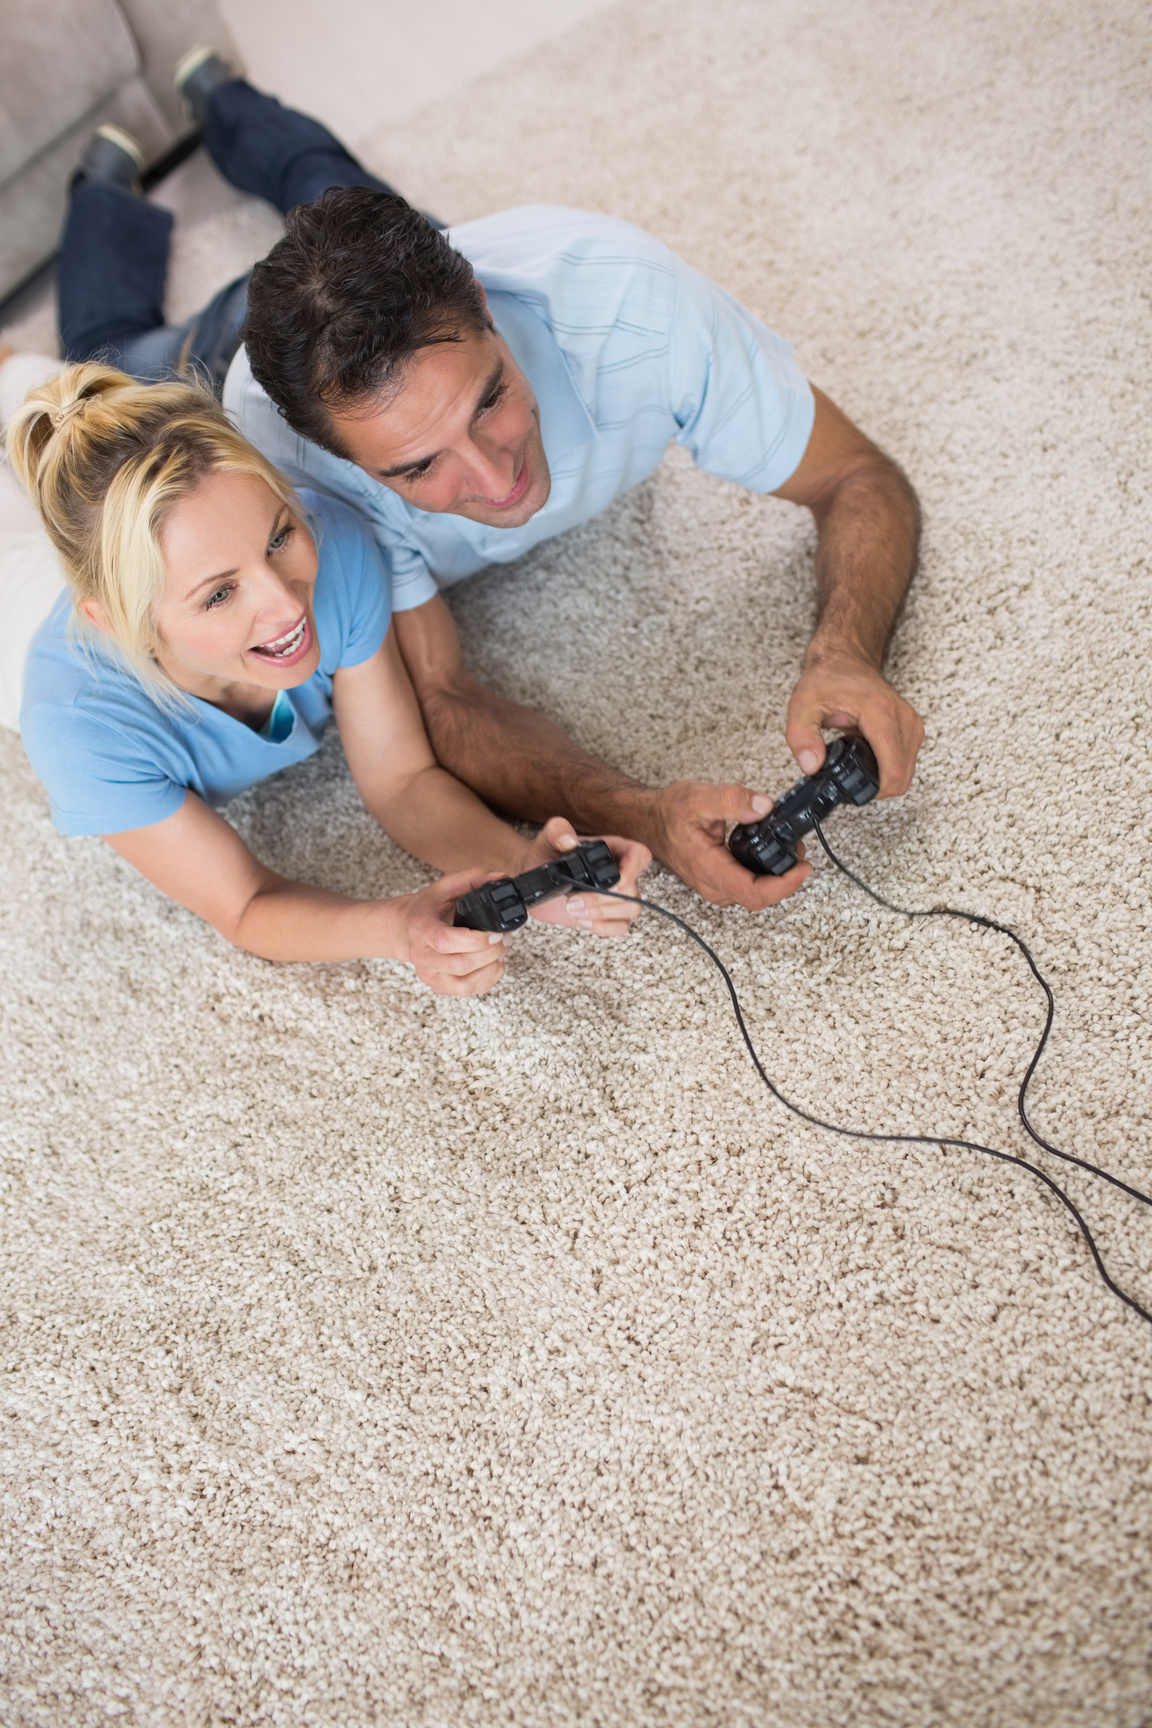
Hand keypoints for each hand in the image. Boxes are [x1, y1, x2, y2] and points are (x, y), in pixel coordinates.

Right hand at [399, 865, 509, 995]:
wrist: (407, 928)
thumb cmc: (429, 907)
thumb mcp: (447, 885)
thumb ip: (475, 876)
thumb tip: (502, 878)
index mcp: (421, 928)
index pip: (446, 941)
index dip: (477, 940)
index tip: (494, 932)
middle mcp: (421, 955)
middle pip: (460, 965)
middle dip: (490, 953)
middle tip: (502, 939)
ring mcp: (429, 974)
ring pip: (465, 984)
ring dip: (491, 968)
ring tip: (499, 952)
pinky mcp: (439, 987)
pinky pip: (468, 992)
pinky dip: (488, 980)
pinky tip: (492, 964)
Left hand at [519, 816, 650, 937]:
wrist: (535, 880)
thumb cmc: (545, 856)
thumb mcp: (546, 839)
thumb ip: (556, 831)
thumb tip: (569, 841)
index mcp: (612, 849)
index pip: (639, 854)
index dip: (633, 869)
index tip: (614, 882)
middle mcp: (619, 871)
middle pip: (632, 888)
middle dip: (602, 898)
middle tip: (573, 899)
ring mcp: (616, 895)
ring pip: (631, 909)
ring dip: (602, 913)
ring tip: (575, 909)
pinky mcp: (608, 914)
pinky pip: (622, 926)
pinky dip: (604, 927)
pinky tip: (583, 920)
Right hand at [647, 781, 810, 910]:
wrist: (648, 822)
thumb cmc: (668, 813)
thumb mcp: (698, 797)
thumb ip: (732, 800)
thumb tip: (763, 806)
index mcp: (709, 869)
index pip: (754, 893)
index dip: (784, 885)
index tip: (803, 868)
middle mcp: (713, 885)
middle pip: (760, 898)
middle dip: (786, 879)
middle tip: (800, 853)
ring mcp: (715, 886)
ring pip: (755, 894)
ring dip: (777, 878)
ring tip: (790, 851)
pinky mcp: (718, 881)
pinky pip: (747, 887)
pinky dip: (765, 874)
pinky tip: (772, 853)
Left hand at [786, 655, 923, 795]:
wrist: (845, 658)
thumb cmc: (828, 678)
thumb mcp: (803, 704)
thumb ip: (802, 736)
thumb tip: (811, 765)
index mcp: (880, 712)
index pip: (894, 768)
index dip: (873, 790)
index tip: (851, 790)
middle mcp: (903, 717)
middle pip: (903, 775)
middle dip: (876, 787)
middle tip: (849, 780)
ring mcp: (911, 723)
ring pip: (907, 772)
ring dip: (883, 778)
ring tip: (856, 768)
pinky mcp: (911, 727)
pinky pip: (906, 760)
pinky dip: (888, 768)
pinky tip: (867, 759)